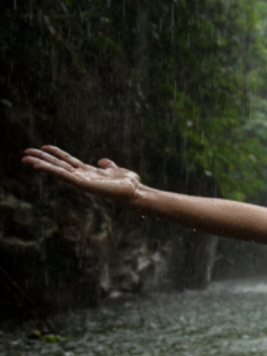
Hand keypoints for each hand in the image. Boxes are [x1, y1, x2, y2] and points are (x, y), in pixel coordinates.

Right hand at [22, 146, 141, 205]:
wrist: (135, 192)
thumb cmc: (127, 184)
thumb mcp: (115, 169)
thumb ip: (108, 165)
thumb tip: (103, 160)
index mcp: (88, 172)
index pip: (68, 161)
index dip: (56, 154)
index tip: (43, 146)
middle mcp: (82, 176)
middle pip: (58, 165)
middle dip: (42, 159)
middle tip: (24, 153)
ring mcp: (82, 181)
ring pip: (57, 171)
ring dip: (41, 165)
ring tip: (25, 159)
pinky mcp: (83, 185)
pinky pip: (64, 176)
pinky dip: (52, 171)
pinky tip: (40, 166)